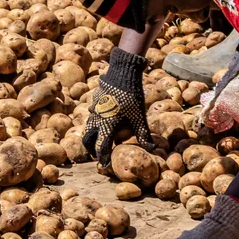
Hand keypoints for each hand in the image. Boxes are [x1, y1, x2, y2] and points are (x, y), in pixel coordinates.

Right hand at [81, 47, 152, 165]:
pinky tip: (104, 119)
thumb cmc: (131, 96)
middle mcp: (96, 118)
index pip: (100, 146)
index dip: (102, 158)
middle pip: (87, 139)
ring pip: (88, 126)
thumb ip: (143, 134)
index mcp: (106, 125)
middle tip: (98, 153)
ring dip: (92, 135)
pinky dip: (95, 121)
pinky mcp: (94, 100)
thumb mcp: (139, 116)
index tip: (105, 165)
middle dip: (91, 148)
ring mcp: (93, 109)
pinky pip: (91, 115)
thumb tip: (151, 149)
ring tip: (101, 138)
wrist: (122, 73)